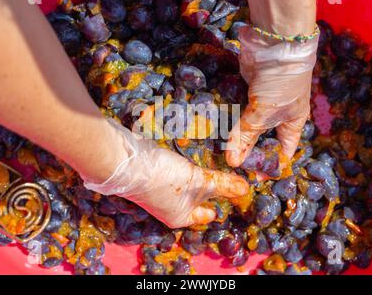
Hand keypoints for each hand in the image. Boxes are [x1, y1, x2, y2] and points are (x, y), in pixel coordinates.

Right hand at [82, 119, 248, 227]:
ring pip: (187, 184)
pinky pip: (176, 173)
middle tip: (229, 172)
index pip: (207, 214)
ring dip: (199, 173)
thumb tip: (246, 189)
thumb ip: (223, 185)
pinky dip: (186, 165)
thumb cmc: (164, 179)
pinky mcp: (153, 176)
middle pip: (198, 198)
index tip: (236, 189)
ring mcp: (160, 192)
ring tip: (215, 159)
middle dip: (212, 185)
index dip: (223, 202)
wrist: (125, 162)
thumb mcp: (198, 181)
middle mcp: (170, 208)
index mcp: (181, 217)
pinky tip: (193, 153)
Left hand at [225, 26, 318, 178]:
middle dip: (246, 151)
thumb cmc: (281, 81)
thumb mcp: (265, 112)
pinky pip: (235, 108)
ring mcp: (261, 101)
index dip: (270, 166)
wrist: (275, 43)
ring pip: (245, 124)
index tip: (253, 178)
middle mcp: (277, 115)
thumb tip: (232, 162)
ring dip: (233, 134)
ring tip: (217, 149)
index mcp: (291, 124)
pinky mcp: (246, 90)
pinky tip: (214, 128)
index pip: (283, 152)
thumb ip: (246, 135)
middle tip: (229, 163)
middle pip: (260, 140)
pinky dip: (226, 117)